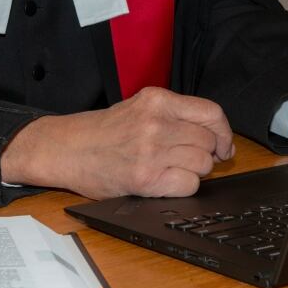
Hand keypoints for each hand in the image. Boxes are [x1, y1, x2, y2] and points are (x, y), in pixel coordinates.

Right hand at [0, 87, 234, 199]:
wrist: (64, 149)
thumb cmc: (99, 132)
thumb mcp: (136, 108)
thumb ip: (172, 115)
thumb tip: (215, 137)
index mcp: (156, 100)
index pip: (211, 113)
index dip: (223, 132)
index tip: (222, 145)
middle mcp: (155, 122)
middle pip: (208, 141)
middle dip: (205, 154)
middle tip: (186, 159)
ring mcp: (151, 151)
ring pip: (203, 164)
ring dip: (193, 171)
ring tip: (169, 169)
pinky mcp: (145, 178)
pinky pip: (189, 184)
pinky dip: (183, 186)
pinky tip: (164, 182)